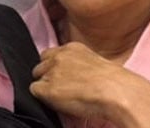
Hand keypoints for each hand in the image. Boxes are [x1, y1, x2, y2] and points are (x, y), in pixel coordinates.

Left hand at [29, 42, 149, 127]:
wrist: (114, 90)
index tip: (60, 75)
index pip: (51, 53)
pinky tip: (57, 102)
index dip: (53, 66)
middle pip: (40, 64)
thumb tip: (74, 74)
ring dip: (45, 85)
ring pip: (37, 77)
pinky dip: (43, 97)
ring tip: (61, 95)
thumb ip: (79, 63)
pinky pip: (34, 91)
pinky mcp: (48, 89)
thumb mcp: (94, 62)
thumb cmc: (113, 81)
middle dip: (47, 75)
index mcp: (72, 48)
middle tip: (60, 86)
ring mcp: (52, 72)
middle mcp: (59, 56)